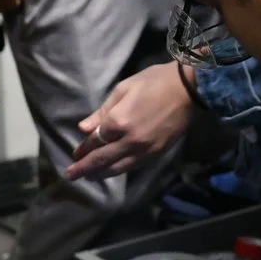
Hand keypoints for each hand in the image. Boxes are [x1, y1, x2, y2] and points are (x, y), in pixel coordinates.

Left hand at [67, 62, 194, 179]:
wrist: (190, 89)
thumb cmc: (155, 82)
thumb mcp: (124, 89)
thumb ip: (102, 112)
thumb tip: (84, 129)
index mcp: (119, 122)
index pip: (95, 141)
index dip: (83, 149)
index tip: (74, 155)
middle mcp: (129, 141)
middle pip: (102, 160)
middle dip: (84, 169)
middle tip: (70, 176)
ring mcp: (145, 150)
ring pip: (118, 168)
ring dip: (100, 174)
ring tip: (88, 177)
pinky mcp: (157, 154)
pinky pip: (133, 166)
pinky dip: (119, 170)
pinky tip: (112, 170)